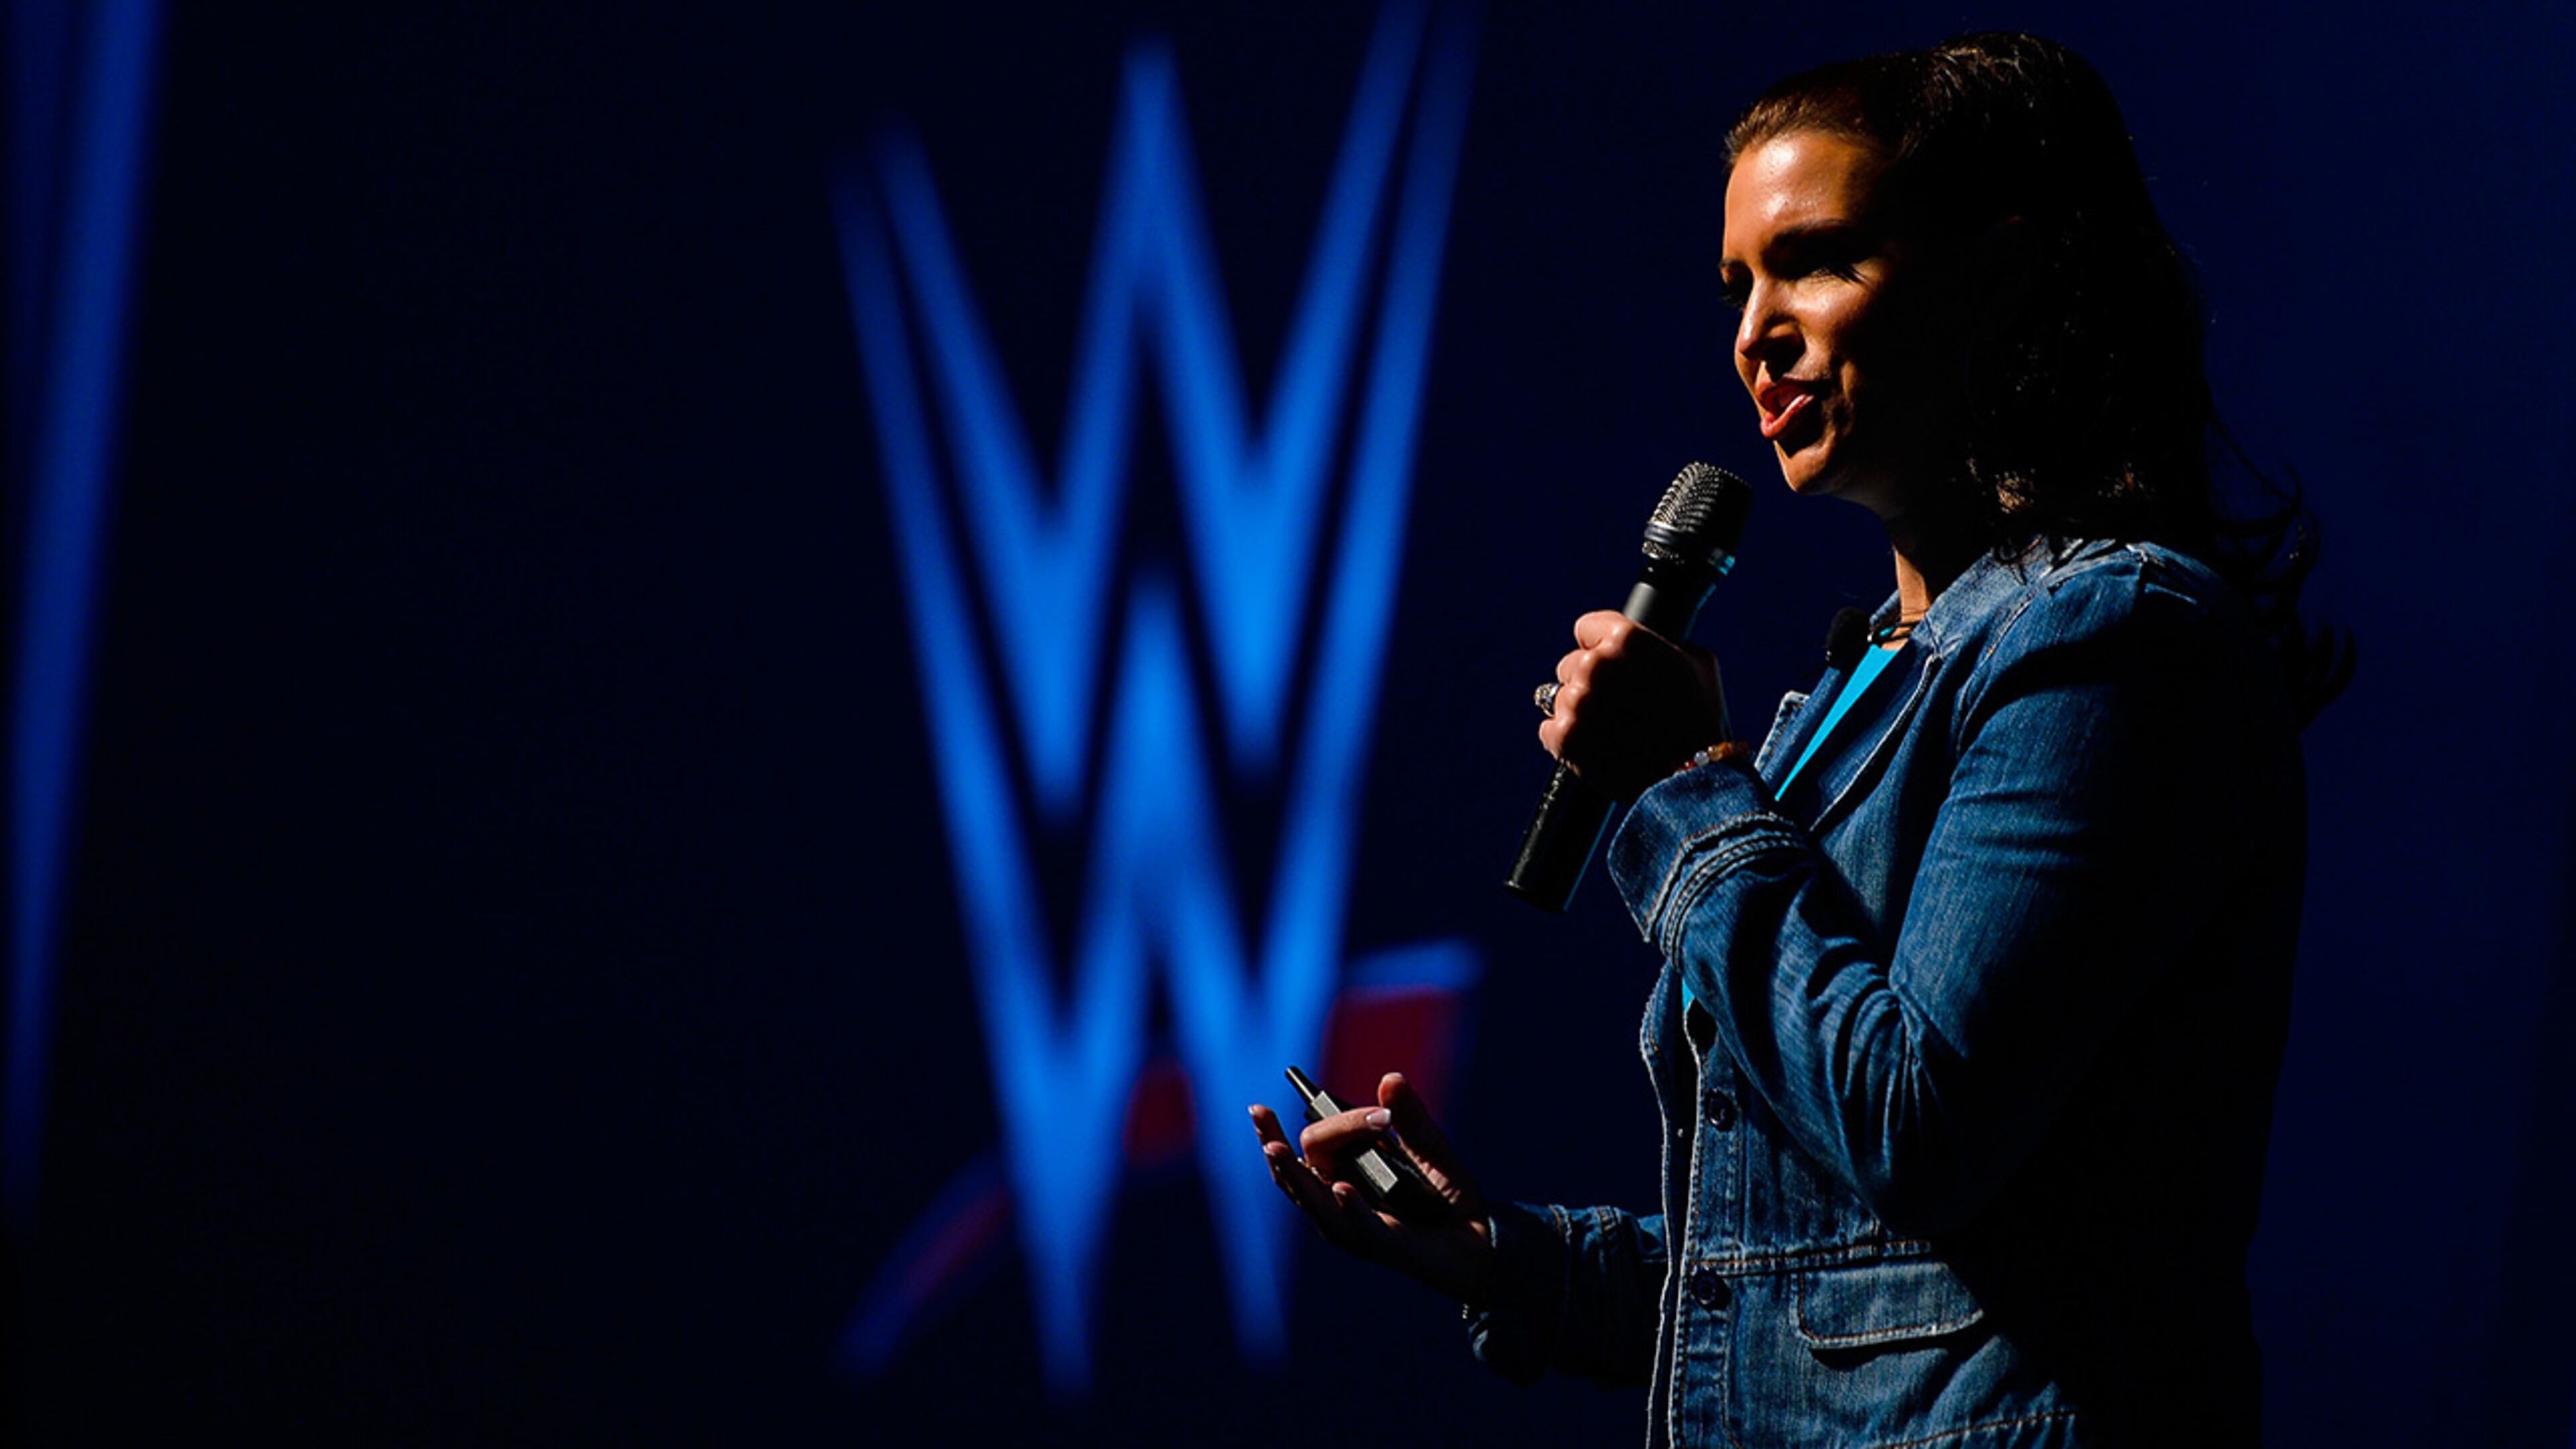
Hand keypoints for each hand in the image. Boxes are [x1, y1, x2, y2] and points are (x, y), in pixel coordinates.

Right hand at [1247, 1072, 1493, 1304]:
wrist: (1483, 1237)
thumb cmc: (1446, 1194)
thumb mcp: (1430, 1147)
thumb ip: (1410, 1118)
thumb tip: (1391, 1078)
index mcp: (1343, 1173)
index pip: (1315, 1144)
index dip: (1335, 1121)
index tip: (1373, 1113)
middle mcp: (1340, 1202)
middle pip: (1300, 1171)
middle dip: (1277, 1141)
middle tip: (1259, 1112)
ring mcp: (1357, 1228)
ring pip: (1314, 1203)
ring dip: (1294, 1176)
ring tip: (1274, 1150)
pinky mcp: (1385, 1248)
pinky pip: (1360, 1230)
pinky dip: (1349, 1209)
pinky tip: (1340, 1190)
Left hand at [1539, 611, 1729, 799]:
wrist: (1694, 778)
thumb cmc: (1702, 721)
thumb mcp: (1700, 664)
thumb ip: (1665, 645)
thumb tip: (1652, 644)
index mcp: (1626, 639)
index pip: (1586, 628)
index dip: (1599, 647)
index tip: (1609, 664)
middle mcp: (1596, 664)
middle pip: (1571, 664)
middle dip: (1589, 683)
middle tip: (1616, 706)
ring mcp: (1577, 702)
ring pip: (1559, 698)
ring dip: (1579, 712)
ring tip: (1611, 731)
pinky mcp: (1563, 737)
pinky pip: (1549, 730)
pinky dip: (1566, 740)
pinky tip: (1593, 747)